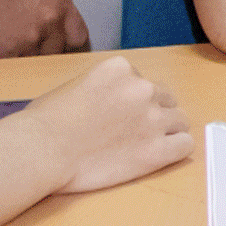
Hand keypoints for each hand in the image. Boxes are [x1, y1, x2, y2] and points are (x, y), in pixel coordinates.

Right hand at [0, 0, 87, 56]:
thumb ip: (48, 2)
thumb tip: (46, 18)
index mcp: (61, 2)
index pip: (77, 36)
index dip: (64, 43)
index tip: (56, 45)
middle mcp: (51, 22)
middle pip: (57, 53)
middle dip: (41, 52)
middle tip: (25, 48)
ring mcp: (30, 39)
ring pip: (34, 64)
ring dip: (21, 59)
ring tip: (5, 50)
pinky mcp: (6, 51)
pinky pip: (8, 68)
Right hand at [23, 55, 193, 193]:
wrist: (41, 150)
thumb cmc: (45, 123)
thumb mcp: (74, 86)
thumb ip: (103, 89)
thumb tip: (111, 102)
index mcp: (121, 68)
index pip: (144, 81)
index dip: (133, 101)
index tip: (120, 116)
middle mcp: (141, 88)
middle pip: (166, 99)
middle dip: (154, 113)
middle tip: (133, 132)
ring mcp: (151, 118)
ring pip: (180, 120)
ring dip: (166, 131)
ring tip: (144, 146)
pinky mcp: (155, 149)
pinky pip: (184, 145)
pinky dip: (175, 150)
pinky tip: (158, 156)